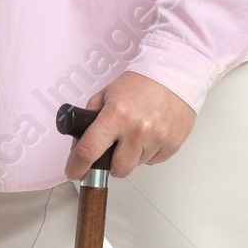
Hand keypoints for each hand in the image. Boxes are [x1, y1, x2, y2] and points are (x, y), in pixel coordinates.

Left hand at [63, 71, 194, 181]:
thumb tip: (78, 147)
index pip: (89, 151)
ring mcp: (157, 138)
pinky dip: (148, 152)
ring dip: (131, 155)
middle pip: (116, 169)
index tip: (74, 172)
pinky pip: (154, 161)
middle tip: (112, 150)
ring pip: (136, 165)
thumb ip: (88, 121)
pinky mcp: (172, 144)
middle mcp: (137, 129)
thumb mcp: (105, 95)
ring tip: (136, 133)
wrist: (174, 75)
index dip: (76, 167)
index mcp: (116, 115)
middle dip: (110, 164)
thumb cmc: (140, 83)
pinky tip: (150, 134)